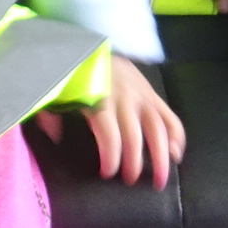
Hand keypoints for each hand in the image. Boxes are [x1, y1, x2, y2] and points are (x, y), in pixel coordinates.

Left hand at [33, 55, 184, 187]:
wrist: (92, 45)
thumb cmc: (73, 74)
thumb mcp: (56, 90)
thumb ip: (52, 113)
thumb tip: (55, 138)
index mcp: (99, 98)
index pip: (110, 133)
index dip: (111, 156)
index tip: (107, 173)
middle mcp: (124, 97)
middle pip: (135, 135)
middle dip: (135, 162)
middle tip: (130, 182)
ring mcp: (141, 94)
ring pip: (158, 128)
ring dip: (161, 156)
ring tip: (159, 180)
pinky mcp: (151, 92)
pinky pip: (169, 115)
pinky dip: (176, 135)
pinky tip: (175, 154)